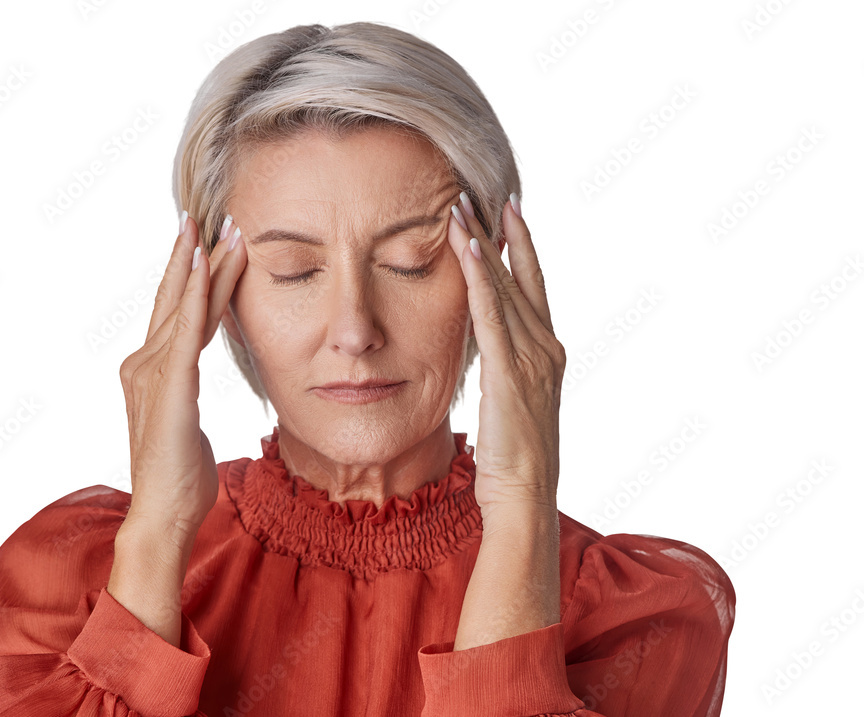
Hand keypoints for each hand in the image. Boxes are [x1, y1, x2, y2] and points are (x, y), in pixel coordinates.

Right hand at [117, 211, 246, 541]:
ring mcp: (152, 372)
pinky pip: (185, 331)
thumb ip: (183, 394)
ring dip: (204, 264)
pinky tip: (204, 264)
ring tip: (221, 227)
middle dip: (194, 255)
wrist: (165, 514)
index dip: (194, 277)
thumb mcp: (185, 423)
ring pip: (184, 306)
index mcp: (151, 372)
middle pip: (176, 299)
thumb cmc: (180, 477)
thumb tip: (189, 386)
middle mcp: (144, 363)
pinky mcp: (168, 385)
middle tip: (212, 214)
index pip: (179, 314)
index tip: (210, 243)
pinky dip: (195, 295)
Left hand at [447, 193, 565, 521]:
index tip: (508, 212)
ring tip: (461, 209)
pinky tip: (466, 249)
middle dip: (499, 234)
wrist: (524, 496)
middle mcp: (546, 348)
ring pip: (503, 288)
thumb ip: (503, 368)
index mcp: (547, 354)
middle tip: (481, 194)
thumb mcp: (511, 403)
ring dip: (480, 246)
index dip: (520, 248)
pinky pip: (492, 314)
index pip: (532, 288)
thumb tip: (485, 348)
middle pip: (519, 278)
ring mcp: (533, 359)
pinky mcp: (512, 373)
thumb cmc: (513, 459)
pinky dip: (478, 278)